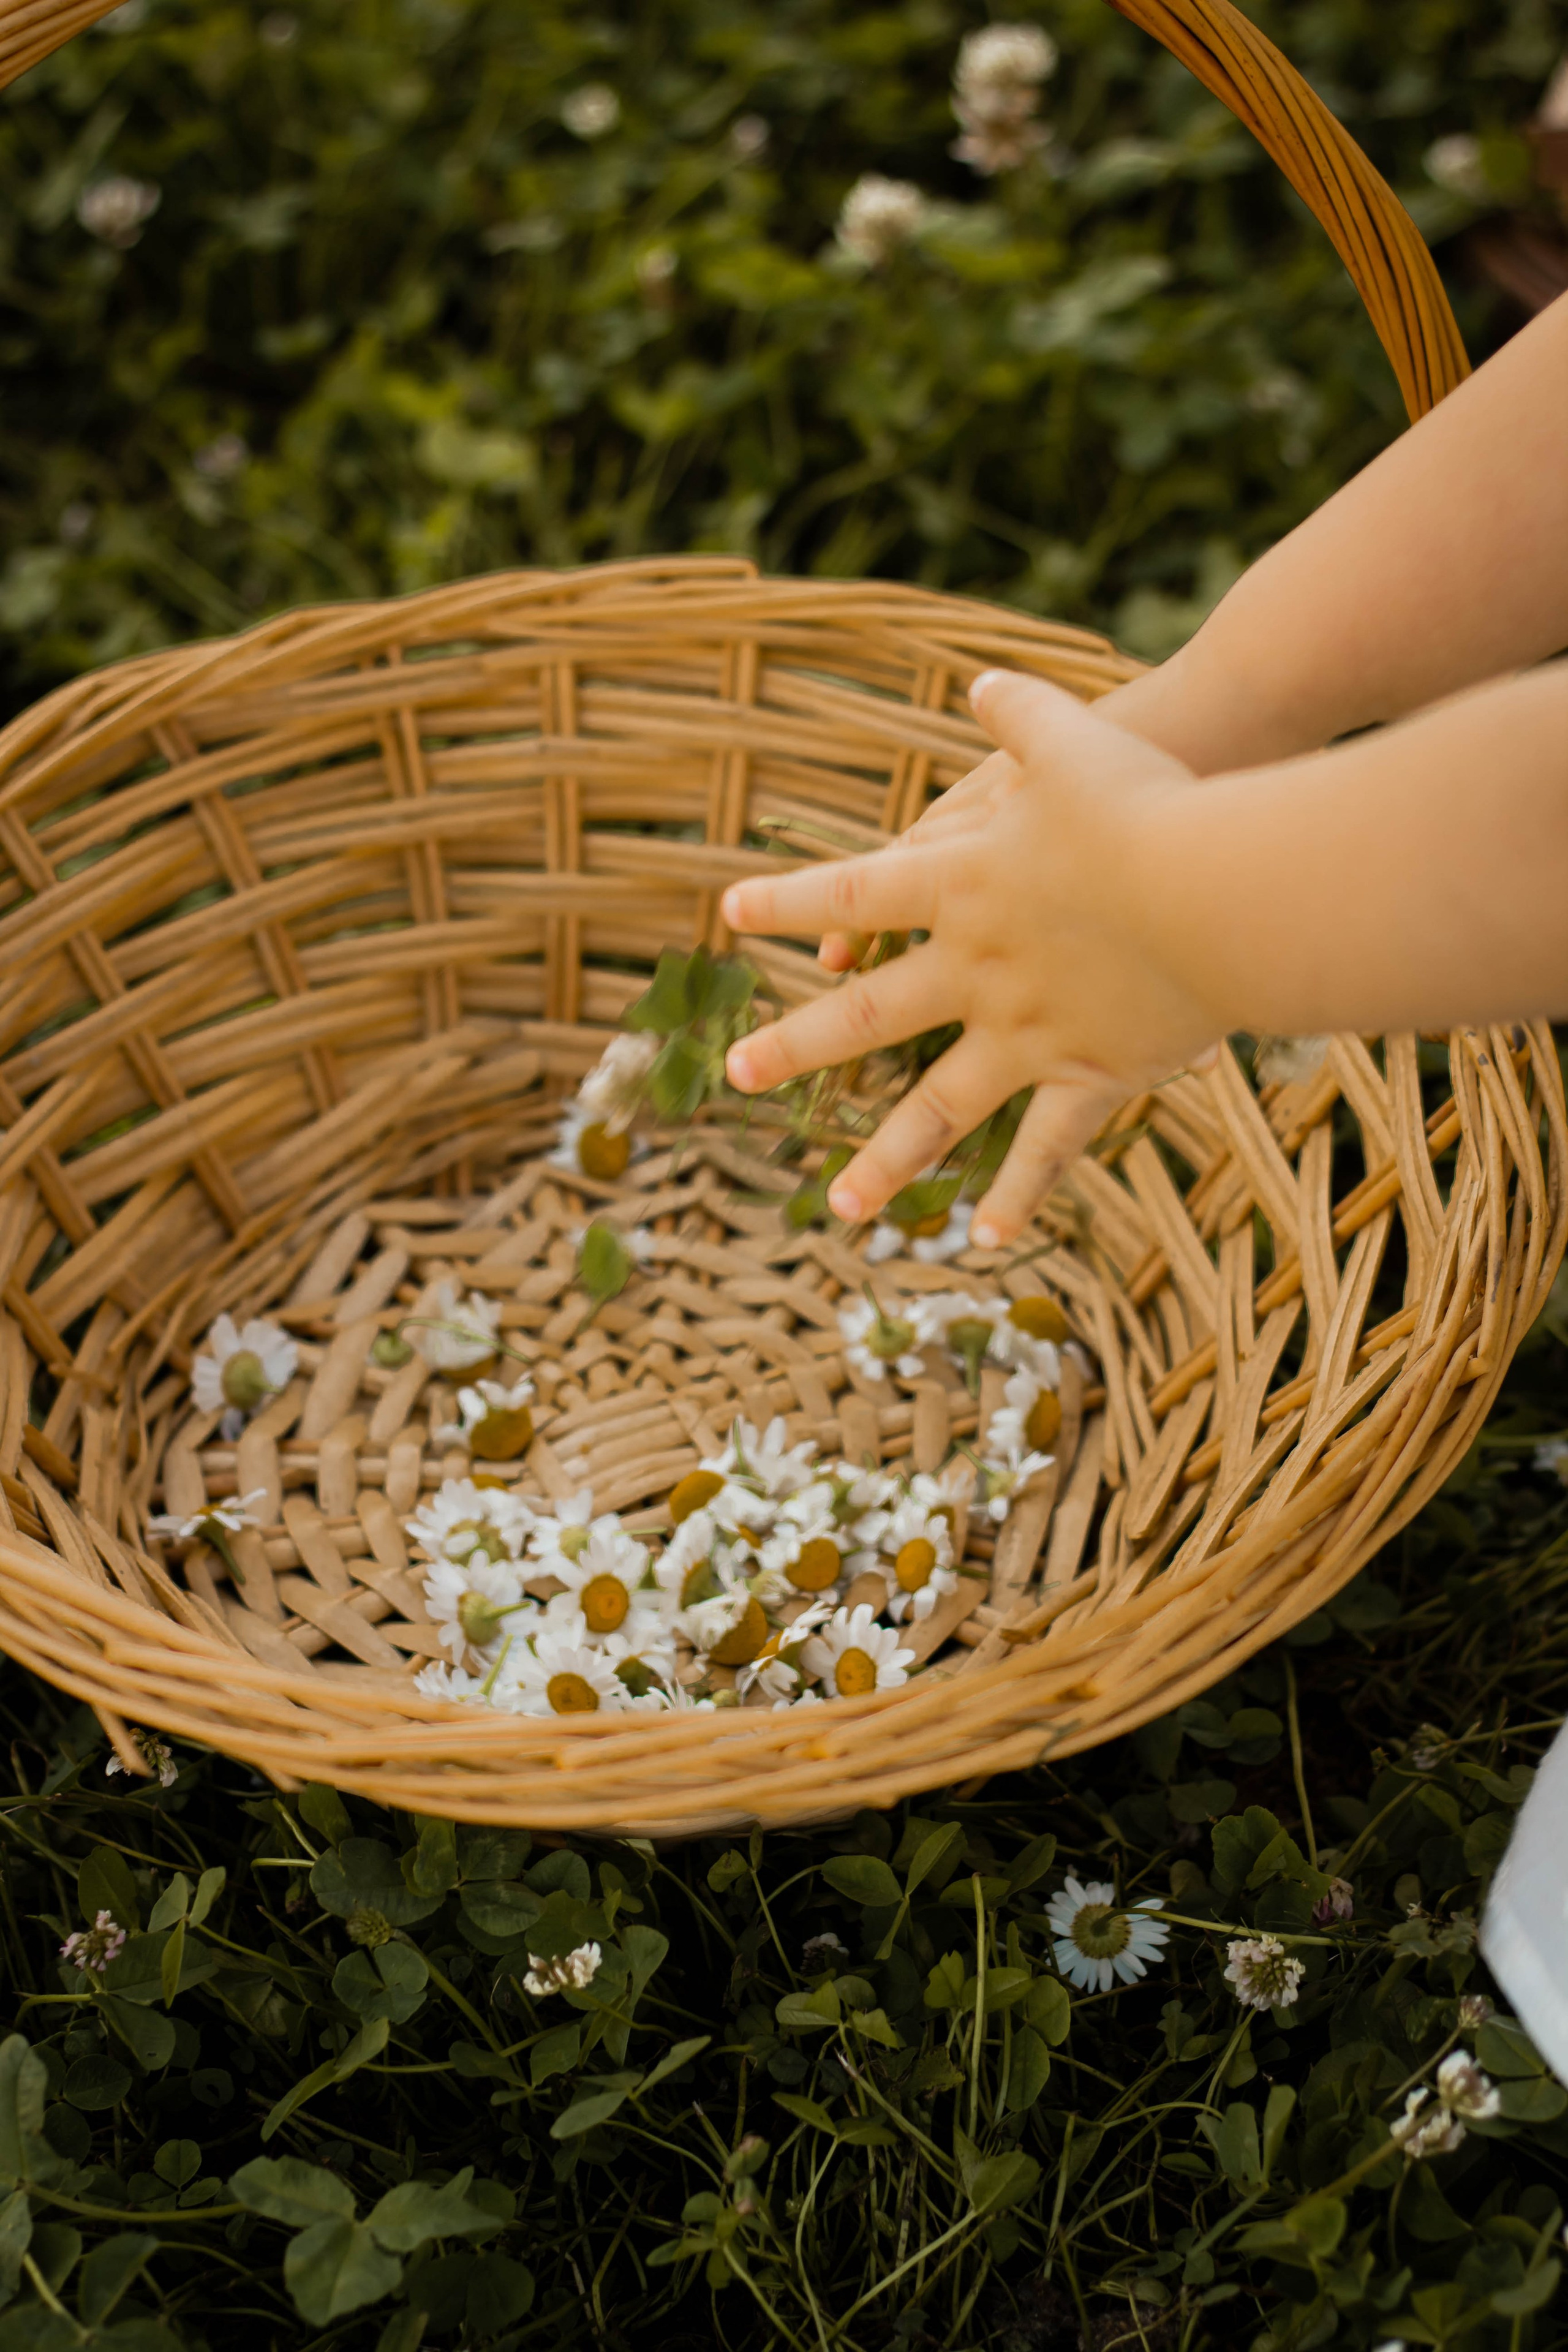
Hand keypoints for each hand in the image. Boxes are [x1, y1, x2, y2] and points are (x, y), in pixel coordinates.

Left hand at [720, 670, 1222, 1246]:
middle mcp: (975, 969)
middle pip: (866, 1015)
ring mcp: (1026, 1031)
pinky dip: (1018, 1193)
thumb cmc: (1150, 800)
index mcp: (960, 885)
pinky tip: (983, 1238)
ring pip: (936, 1109)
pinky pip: (1045, 1146)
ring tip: (839, 1206)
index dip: (788, 900)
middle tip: (738, 1073)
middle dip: (798, 1045)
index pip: (852, 891)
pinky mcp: (1091, 1070)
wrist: (1221, 883)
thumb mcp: (1074, 737)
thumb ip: (1018, 714)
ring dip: (886, 1161)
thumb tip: (980, 680)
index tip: (729, 912)